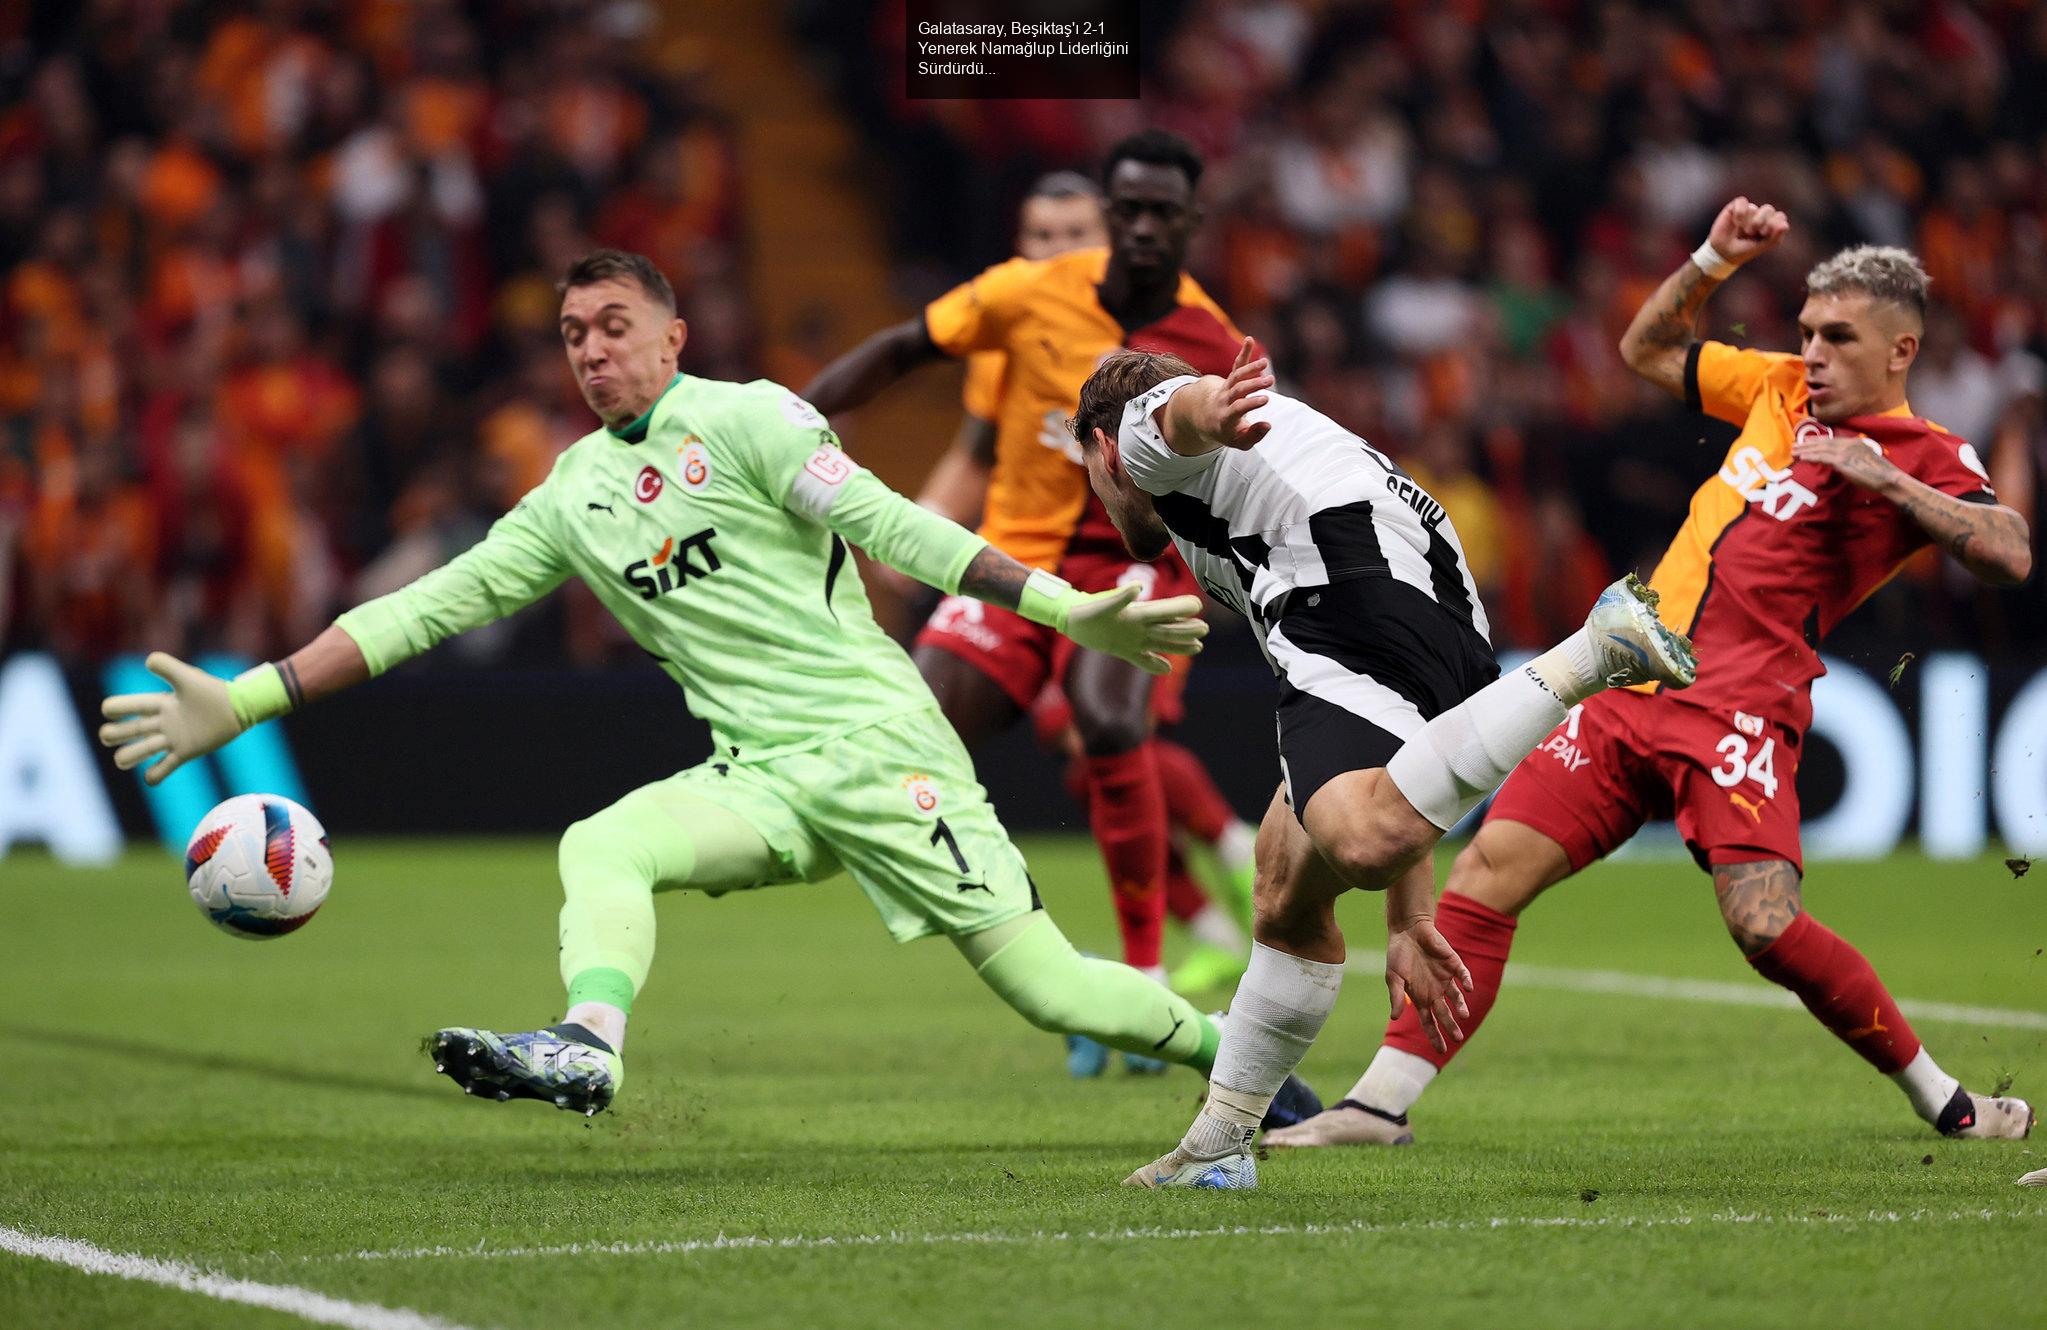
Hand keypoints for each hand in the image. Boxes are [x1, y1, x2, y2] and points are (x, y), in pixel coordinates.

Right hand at [99, 652, 243, 785]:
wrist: (239, 708)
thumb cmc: (213, 691)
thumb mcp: (188, 677)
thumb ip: (168, 667)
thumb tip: (148, 661)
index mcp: (159, 703)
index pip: (127, 706)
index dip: (114, 708)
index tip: (109, 710)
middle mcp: (161, 722)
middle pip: (126, 730)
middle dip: (112, 734)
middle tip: (108, 736)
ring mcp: (172, 739)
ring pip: (139, 751)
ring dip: (126, 757)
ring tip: (123, 760)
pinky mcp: (185, 753)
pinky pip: (164, 768)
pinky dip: (154, 775)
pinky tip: (151, 776)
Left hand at [1059, 586, 1208, 674]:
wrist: (1072, 620)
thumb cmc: (1086, 610)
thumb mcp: (1103, 606)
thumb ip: (1121, 598)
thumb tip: (1137, 588)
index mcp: (1138, 613)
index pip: (1166, 611)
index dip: (1181, 609)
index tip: (1197, 605)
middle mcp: (1139, 626)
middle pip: (1169, 628)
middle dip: (1187, 629)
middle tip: (1205, 629)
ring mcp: (1133, 639)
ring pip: (1162, 643)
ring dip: (1179, 645)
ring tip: (1198, 647)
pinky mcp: (1124, 650)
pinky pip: (1143, 660)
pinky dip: (1155, 665)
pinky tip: (1167, 669)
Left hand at [1195, 338, 1273, 450]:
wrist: (1207, 419)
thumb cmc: (1227, 433)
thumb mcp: (1239, 442)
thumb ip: (1253, 436)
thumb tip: (1268, 425)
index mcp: (1225, 417)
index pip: (1238, 408)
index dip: (1251, 403)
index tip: (1266, 399)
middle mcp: (1224, 401)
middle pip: (1238, 390)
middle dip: (1253, 384)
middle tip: (1271, 381)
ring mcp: (1227, 388)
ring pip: (1237, 376)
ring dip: (1250, 368)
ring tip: (1265, 363)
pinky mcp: (1231, 380)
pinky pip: (1236, 365)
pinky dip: (1243, 353)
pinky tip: (1249, 340)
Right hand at [1384, 918, 1472, 1054]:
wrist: (1408, 930)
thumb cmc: (1398, 954)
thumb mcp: (1393, 977)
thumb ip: (1396, 997)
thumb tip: (1394, 1018)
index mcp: (1420, 997)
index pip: (1429, 1022)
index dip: (1435, 1036)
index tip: (1441, 1050)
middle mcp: (1434, 990)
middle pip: (1445, 1014)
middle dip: (1451, 1027)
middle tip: (1458, 1038)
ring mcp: (1445, 977)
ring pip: (1457, 998)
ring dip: (1461, 1006)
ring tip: (1464, 1015)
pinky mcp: (1453, 963)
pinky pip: (1463, 975)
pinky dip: (1467, 981)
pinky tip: (1468, 988)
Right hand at [1706, 197, 1790, 265]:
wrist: (1723, 252)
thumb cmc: (1744, 250)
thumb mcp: (1762, 247)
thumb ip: (1775, 238)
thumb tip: (1784, 226)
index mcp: (1771, 224)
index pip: (1780, 217)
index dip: (1773, 224)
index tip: (1764, 235)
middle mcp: (1761, 215)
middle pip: (1768, 209)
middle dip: (1759, 222)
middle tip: (1751, 233)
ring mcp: (1749, 210)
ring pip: (1754, 208)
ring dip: (1747, 221)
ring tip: (1742, 230)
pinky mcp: (1736, 206)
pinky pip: (1742, 202)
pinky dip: (1739, 213)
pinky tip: (1735, 222)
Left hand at [1792, 432, 1898, 491]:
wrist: (1888, 478)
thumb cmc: (1879, 474)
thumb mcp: (1865, 462)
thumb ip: (1852, 459)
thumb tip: (1840, 464)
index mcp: (1856, 443)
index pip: (1833, 440)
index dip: (1819, 440)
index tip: (1808, 440)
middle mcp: (1850, 444)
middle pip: (1825, 442)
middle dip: (1809, 443)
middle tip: (1795, 445)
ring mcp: (1846, 451)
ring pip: (1821, 449)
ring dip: (1806, 449)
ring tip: (1794, 451)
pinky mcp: (1843, 461)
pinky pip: (1823, 457)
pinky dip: (1811, 456)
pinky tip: (1802, 457)